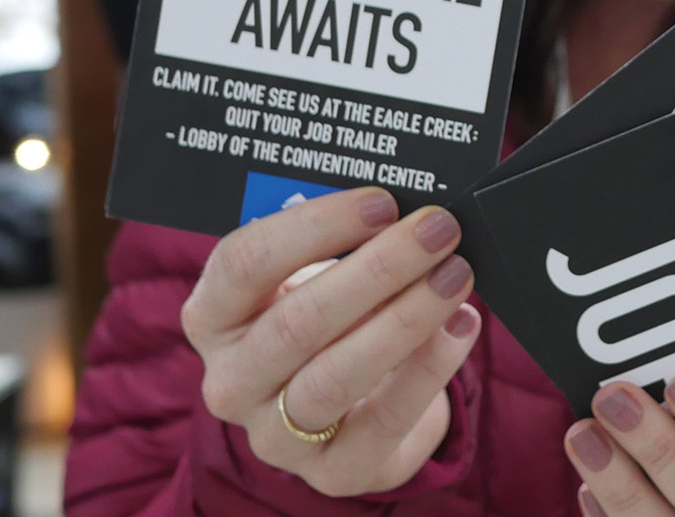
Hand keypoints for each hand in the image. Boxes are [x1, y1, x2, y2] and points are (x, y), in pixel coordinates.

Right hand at [181, 188, 479, 496]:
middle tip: (437, 229)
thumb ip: (342, 240)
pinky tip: (462, 324)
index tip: (382, 202)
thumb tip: (405, 206)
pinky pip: (384, 421)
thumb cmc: (328, 316)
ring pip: (337, 375)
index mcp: (213, 315)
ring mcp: (274, 436)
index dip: (317, 227)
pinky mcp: (331, 472)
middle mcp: (231, 380)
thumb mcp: (312, 274)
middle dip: (379, 268)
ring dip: (407, 317)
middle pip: (299, 321)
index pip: (245, 262)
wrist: (350, 408)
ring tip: (456, 275)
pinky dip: (430, 368)